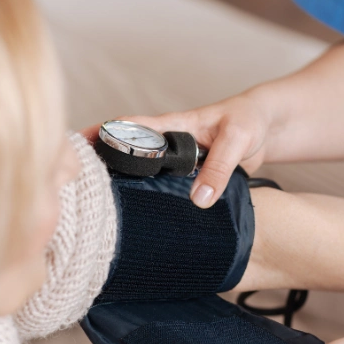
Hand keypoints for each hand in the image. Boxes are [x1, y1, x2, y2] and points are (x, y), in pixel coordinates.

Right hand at [80, 92, 270, 207]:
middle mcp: (170, 144)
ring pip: (146, 177)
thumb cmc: (249, 120)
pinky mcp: (191, 179)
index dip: (101, 135)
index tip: (74, 148)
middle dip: (103, 169)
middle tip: (76, 191)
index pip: (129, 127)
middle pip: (129, 156)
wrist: (269, 128)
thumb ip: (219, 167)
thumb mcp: (237, 139)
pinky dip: (155, 203)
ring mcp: (179, 163)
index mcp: (174, 125)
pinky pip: (168, 191)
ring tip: (100, 214)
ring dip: (127, 190)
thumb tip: (199, 200)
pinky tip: (144, 223)